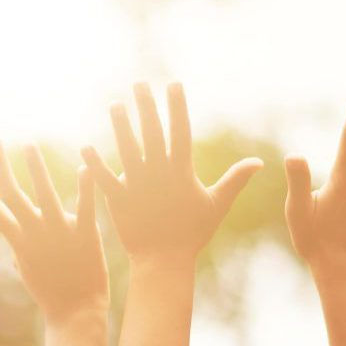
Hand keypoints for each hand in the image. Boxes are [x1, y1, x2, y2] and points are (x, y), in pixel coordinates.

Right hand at [0, 140, 105, 321]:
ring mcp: (58, 233)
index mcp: (17, 238)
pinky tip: (86, 166)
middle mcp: (33, 232)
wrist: (75, 314)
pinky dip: (85, 187)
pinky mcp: (85, 236)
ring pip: (43, 196)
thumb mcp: (30, 268)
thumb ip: (21, 249)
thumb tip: (14, 244)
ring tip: (28, 147)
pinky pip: (85, 208)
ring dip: (34, 170)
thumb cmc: (52, 292)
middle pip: (9, 193)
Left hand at [82, 82, 260, 263]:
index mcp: (181, 171)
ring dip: (120, 126)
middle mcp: (158, 173)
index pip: (180, 131)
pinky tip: (85, 147)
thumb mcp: (217, 204)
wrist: (164, 261)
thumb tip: (259, 162)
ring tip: (116, 105)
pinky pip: (104, 178)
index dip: (176, 107)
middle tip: (139, 84)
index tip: (173, 85)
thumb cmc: (192, 233)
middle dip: (146, 107)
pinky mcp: (118, 200)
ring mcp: (137, 186)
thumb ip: (235, 179)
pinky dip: (94, 164)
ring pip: (127, 149)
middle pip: (151, 133)